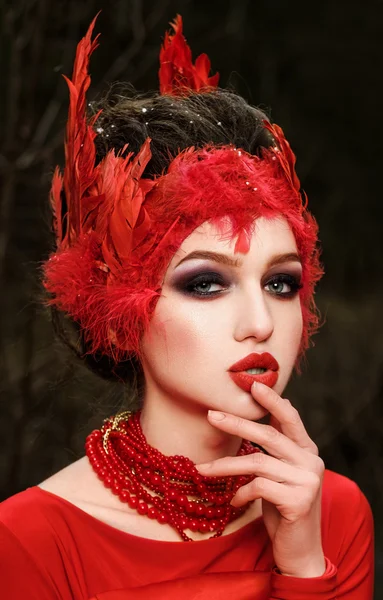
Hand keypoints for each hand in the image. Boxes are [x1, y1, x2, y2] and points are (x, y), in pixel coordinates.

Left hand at [196, 382, 325, 577]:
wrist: (300, 550)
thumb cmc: (283, 507)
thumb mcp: (280, 474)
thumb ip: (276, 449)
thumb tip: (262, 415)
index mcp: (307, 451)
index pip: (290, 418)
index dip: (272, 401)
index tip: (253, 386)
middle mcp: (311, 461)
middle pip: (269, 435)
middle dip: (237, 423)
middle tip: (211, 415)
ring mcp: (308, 481)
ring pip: (257, 463)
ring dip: (225, 466)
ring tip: (202, 470)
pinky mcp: (300, 502)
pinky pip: (259, 487)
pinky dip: (241, 492)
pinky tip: (234, 500)